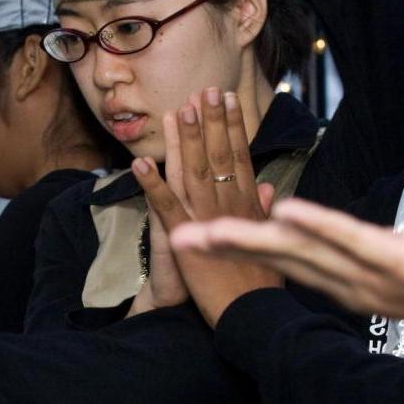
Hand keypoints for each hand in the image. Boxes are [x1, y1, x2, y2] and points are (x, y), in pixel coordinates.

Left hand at [134, 88, 280, 325]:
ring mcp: (205, 220)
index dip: (232, 126)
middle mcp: (228, 206)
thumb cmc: (257, 282)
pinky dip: (151, 184)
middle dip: (211, 121)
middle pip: (217, 156)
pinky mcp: (185, 239)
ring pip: (194, 172)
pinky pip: (165, 207)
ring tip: (179, 109)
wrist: (248, 315)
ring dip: (185, 140)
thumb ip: (260, 209)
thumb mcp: (265, 240)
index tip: (227, 99)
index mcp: (246, 205)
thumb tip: (265, 185)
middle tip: (205, 88)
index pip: (239, 157)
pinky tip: (138, 163)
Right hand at [170, 198, 403, 339]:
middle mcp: (357, 288)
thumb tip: (361, 240)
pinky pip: (353, 240)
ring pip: (303, 253)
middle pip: (281, 262)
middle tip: (179, 235)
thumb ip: (378, 252)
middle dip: (228, 248)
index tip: (204, 234)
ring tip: (210, 226)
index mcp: (355, 286)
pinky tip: (283, 210)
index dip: (244, 249)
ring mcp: (378, 278)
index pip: (290, 265)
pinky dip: (317, 225)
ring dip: (253, 238)